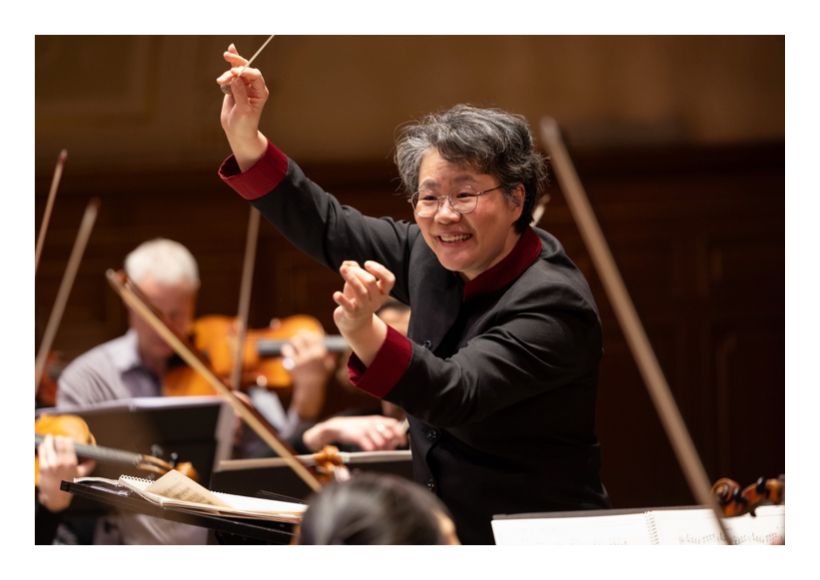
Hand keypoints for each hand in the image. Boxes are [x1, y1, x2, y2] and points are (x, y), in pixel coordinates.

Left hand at [37, 435, 94, 512]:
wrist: (55, 497)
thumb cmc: (67, 486)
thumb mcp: (80, 475)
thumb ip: (87, 466)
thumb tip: (93, 460)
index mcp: (71, 463)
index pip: (68, 444)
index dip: (67, 440)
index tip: (67, 439)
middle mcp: (61, 462)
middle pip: (59, 443)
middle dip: (58, 439)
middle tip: (58, 438)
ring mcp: (51, 464)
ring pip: (49, 446)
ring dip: (49, 440)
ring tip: (50, 437)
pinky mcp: (43, 467)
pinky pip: (42, 453)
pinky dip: (42, 447)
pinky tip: (43, 445)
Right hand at [217, 44, 268, 171]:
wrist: (237, 132)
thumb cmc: (244, 124)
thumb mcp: (243, 111)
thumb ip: (240, 94)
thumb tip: (235, 78)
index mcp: (260, 92)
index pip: (255, 76)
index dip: (245, 71)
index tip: (233, 74)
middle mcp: (254, 87)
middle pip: (247, 69)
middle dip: (237, 62)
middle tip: (227, 56)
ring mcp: (244, 86)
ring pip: (237, 71)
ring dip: (227, 73)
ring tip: (220, 81)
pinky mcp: (235, 87)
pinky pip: (232, 74)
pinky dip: (229, 65)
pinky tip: (228, 53)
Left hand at [282, 330, 335, 420]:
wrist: (310, 389)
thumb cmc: (321, 377)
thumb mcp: (329, 366)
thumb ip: (331, 356)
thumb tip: (332, 347)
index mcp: (321, 353)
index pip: (316, 337)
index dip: (313, 334)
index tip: (311, 334)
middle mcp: (310, 354)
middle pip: (304, 336)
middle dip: (302, 335)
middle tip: (301, 337)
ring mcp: (300, 358)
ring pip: (294, 341)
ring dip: (294, 342)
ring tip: (294, 345)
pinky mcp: (292, 363)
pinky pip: (286, 351)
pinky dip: (287, 350)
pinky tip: (288, 353)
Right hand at [303, 416, 406, 451]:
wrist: (338, 426)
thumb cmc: (356, 428)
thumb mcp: (370, 425)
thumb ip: (381, 430)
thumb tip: (394, 441)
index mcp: (377, 419)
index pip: (394, 424)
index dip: (400, 434)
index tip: (403, 443)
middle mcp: (373, 423)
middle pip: (389, 436)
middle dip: (390, 445)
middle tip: (387, 450)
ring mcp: (365, 429)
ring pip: (380, 443)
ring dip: (381, 450)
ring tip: (377, 452)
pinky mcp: (358, 436)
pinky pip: (370, 447)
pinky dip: (371, 451)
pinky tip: (369, 451)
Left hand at [332, 261, 394, 334]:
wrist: (352, 322)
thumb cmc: (356, 298)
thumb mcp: (359, 284)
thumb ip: (355, 270)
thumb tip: (347, 263)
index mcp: (382, 293)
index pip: (389, 280)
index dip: (379, 270)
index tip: (366, 264)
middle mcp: (376, 301)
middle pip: (371, 282)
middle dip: (358, 271)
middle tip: (346, 268)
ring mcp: (365, 309)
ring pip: (361, 292)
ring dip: (351, 278)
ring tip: (342, 269)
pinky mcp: (352, 314)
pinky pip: (348, 306)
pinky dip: (342, 299)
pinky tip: (336, 294)